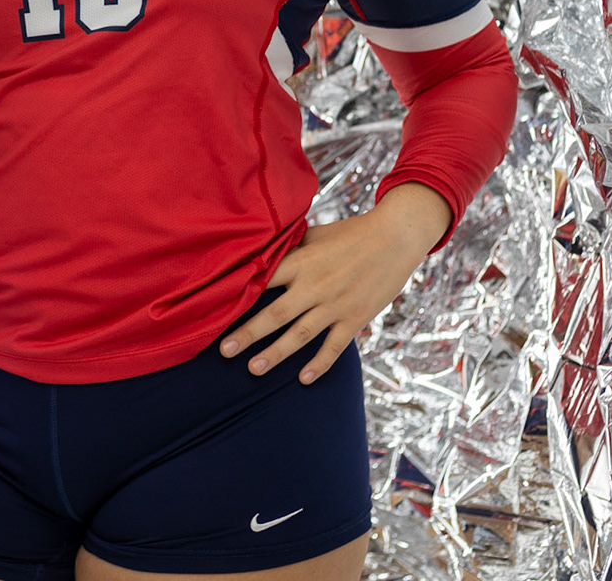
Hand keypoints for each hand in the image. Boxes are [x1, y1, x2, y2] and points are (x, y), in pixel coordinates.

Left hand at [218, 183, 451, 383]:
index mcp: (301, 261)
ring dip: (275, 354)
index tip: (215, 311)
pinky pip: (334, 347)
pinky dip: (320, 364)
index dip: (239, 295)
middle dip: (247, 334)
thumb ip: (291, 247)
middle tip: (224, 351)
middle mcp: (314, 285)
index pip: (262, 280)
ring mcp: (335, 304)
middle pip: (274, 314)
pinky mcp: (355, 318)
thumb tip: (261, 252)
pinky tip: (304, 379)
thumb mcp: (316, 234)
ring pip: (299, 334)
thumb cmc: (352, 233)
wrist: (396, 237)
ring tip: (253, 369)